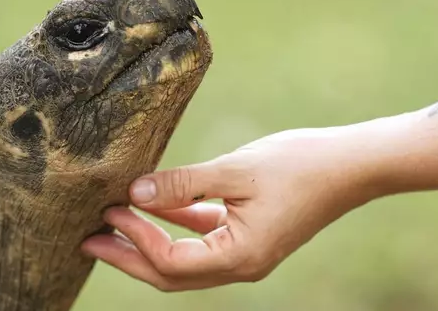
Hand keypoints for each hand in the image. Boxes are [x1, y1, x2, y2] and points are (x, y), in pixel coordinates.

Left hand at [82, 125, 383, 290]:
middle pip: (170, 273)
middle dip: (128, 256)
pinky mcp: (249, 235)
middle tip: (86, 241)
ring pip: (184, 259)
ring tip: (112, 225)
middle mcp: (240, 265)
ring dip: (148, 241)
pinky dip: (176, 224)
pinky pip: (203, 238)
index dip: (136, 238)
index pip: (170, 261)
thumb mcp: (236, 170)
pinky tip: (155, 204)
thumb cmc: (301, 165)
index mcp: (240, 257)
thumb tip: (135, 190)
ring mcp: (246, 253)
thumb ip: (184, 183)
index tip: (111, 210)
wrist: (351, 165)